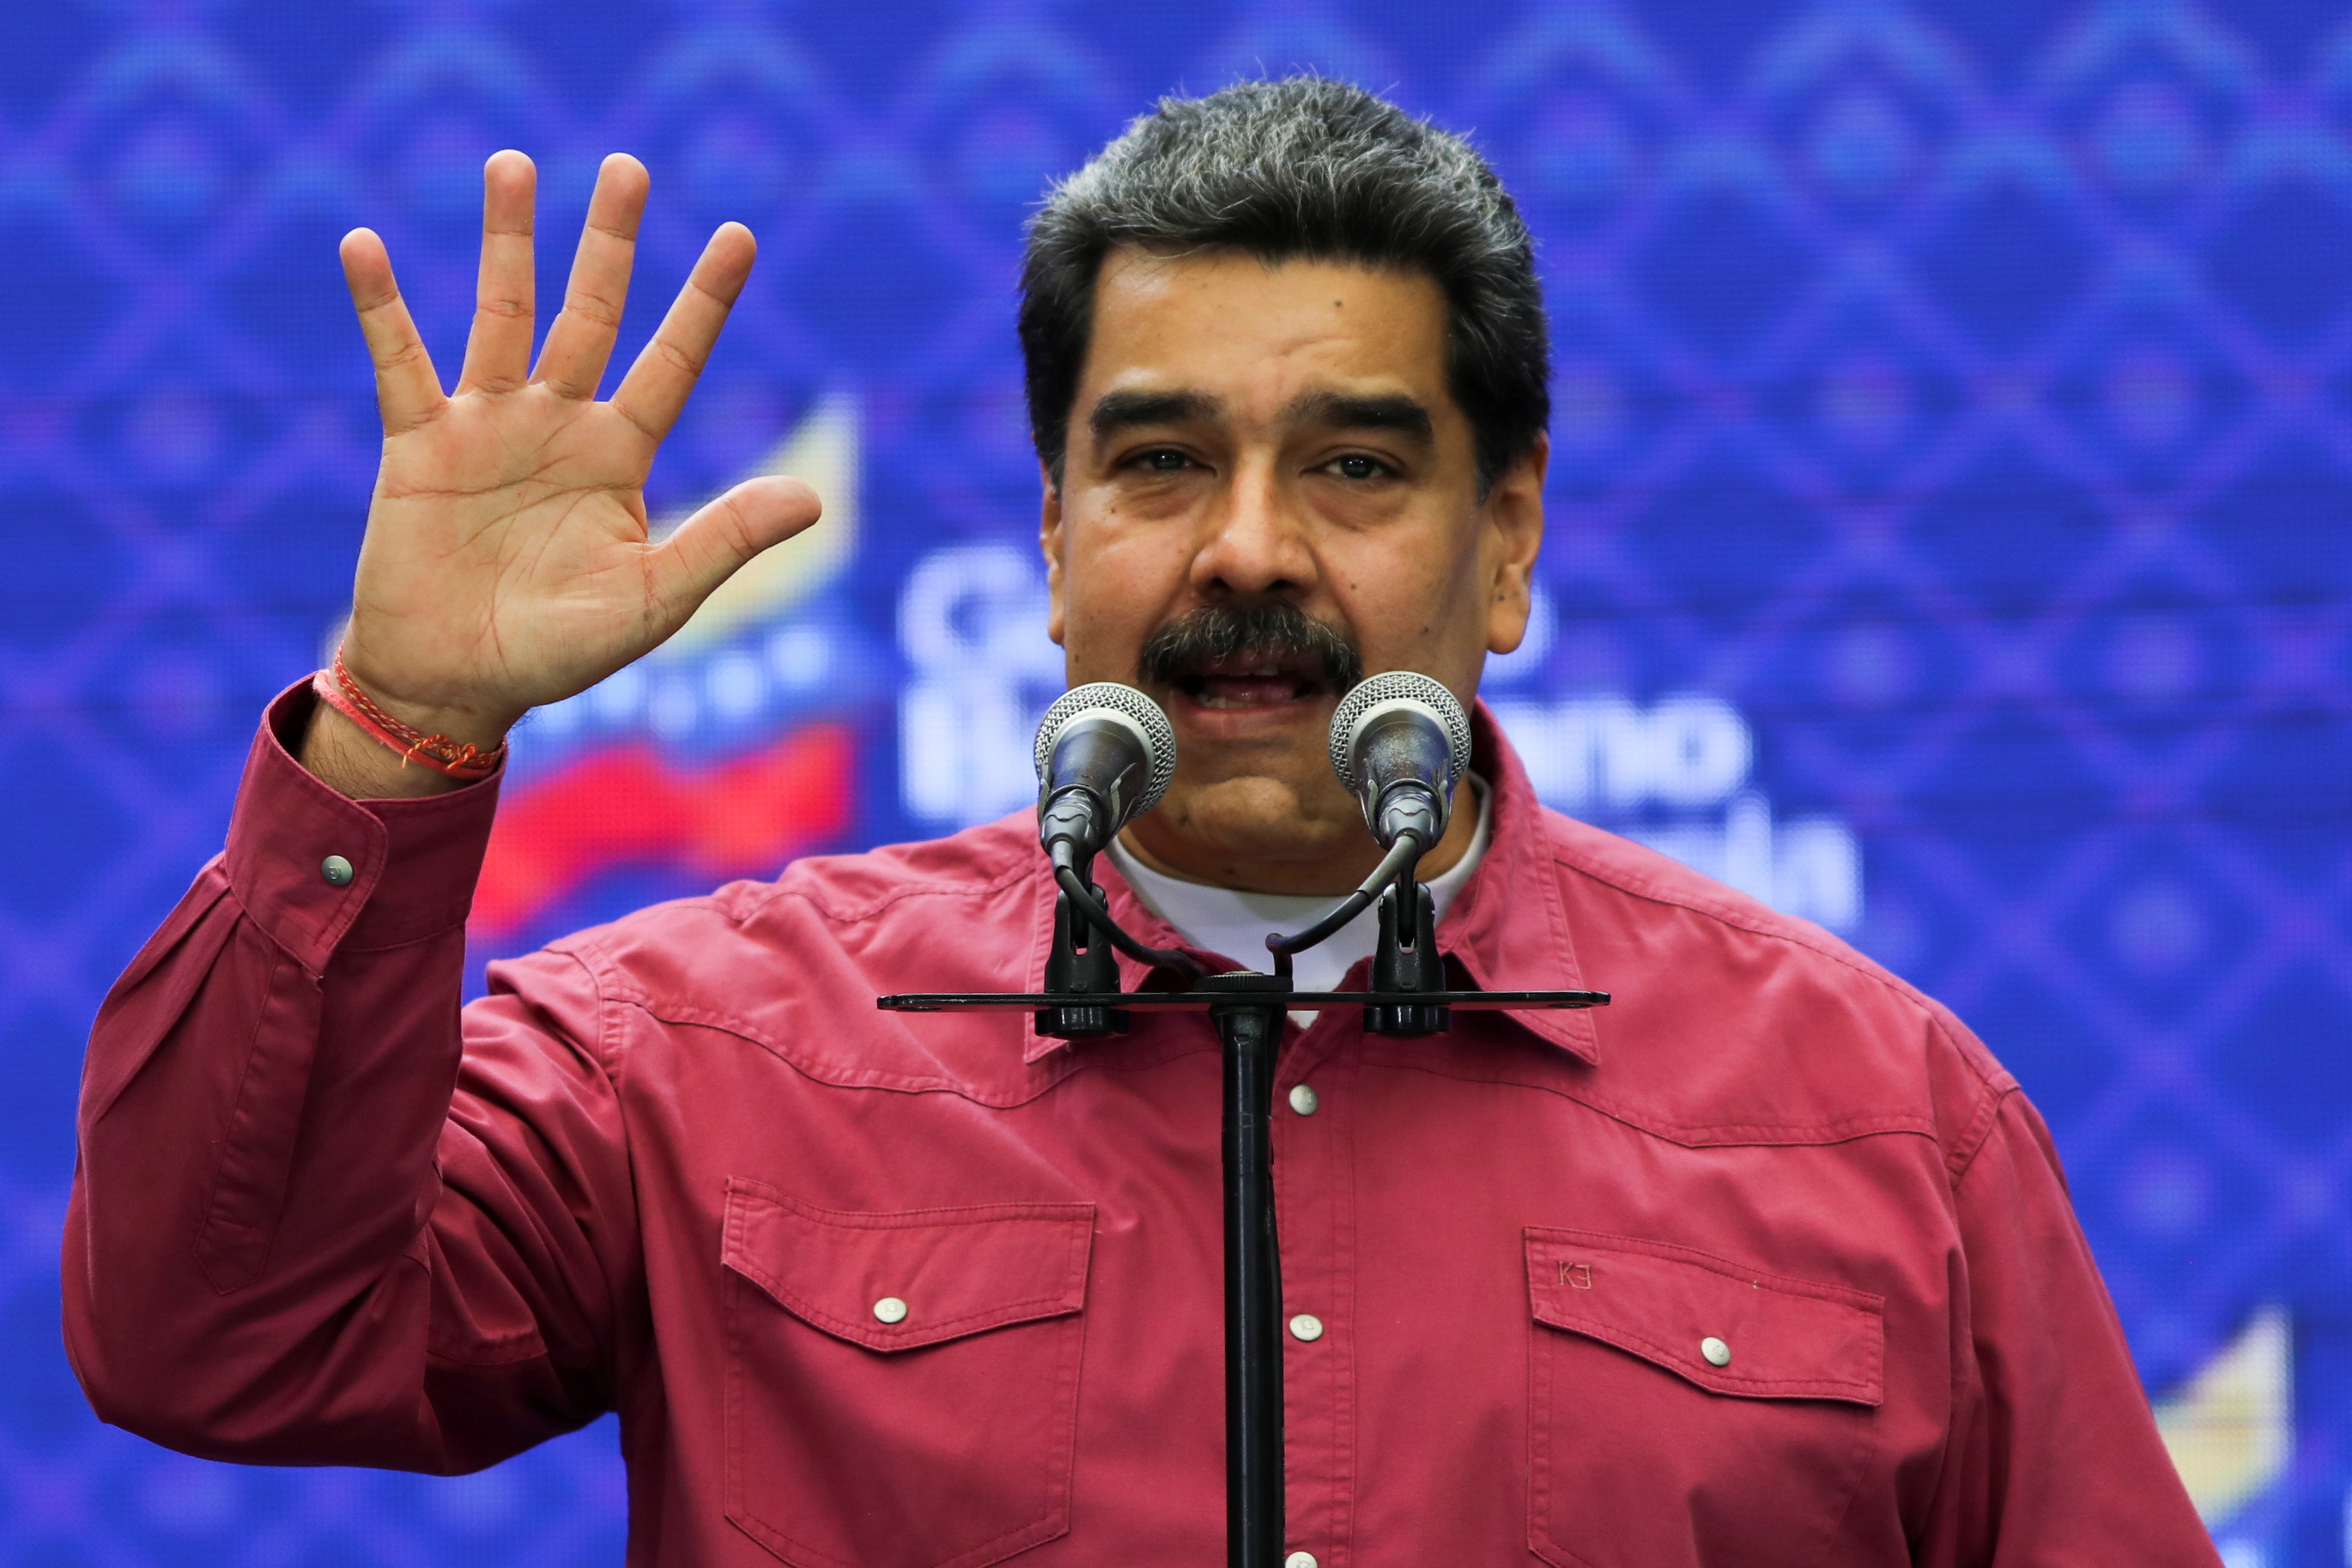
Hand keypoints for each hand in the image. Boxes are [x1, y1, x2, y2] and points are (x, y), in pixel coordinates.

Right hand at [303, 150, 820, 797]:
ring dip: (506, 242)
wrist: (456, 686)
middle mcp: (559, 425)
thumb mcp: (654, 600)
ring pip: (501, 314)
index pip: (673, 361)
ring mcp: (487, 426)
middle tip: (628, 167)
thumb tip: (812, 497)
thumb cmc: (559, 652)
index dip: (705, 300)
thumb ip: (725, 540)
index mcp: (621, 456)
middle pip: (591, 313)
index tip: (739, 233)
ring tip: (513, 164)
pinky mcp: (417, 444)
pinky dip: (380, 306)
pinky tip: (362, 245)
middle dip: (609, 243)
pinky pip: (398, 362)